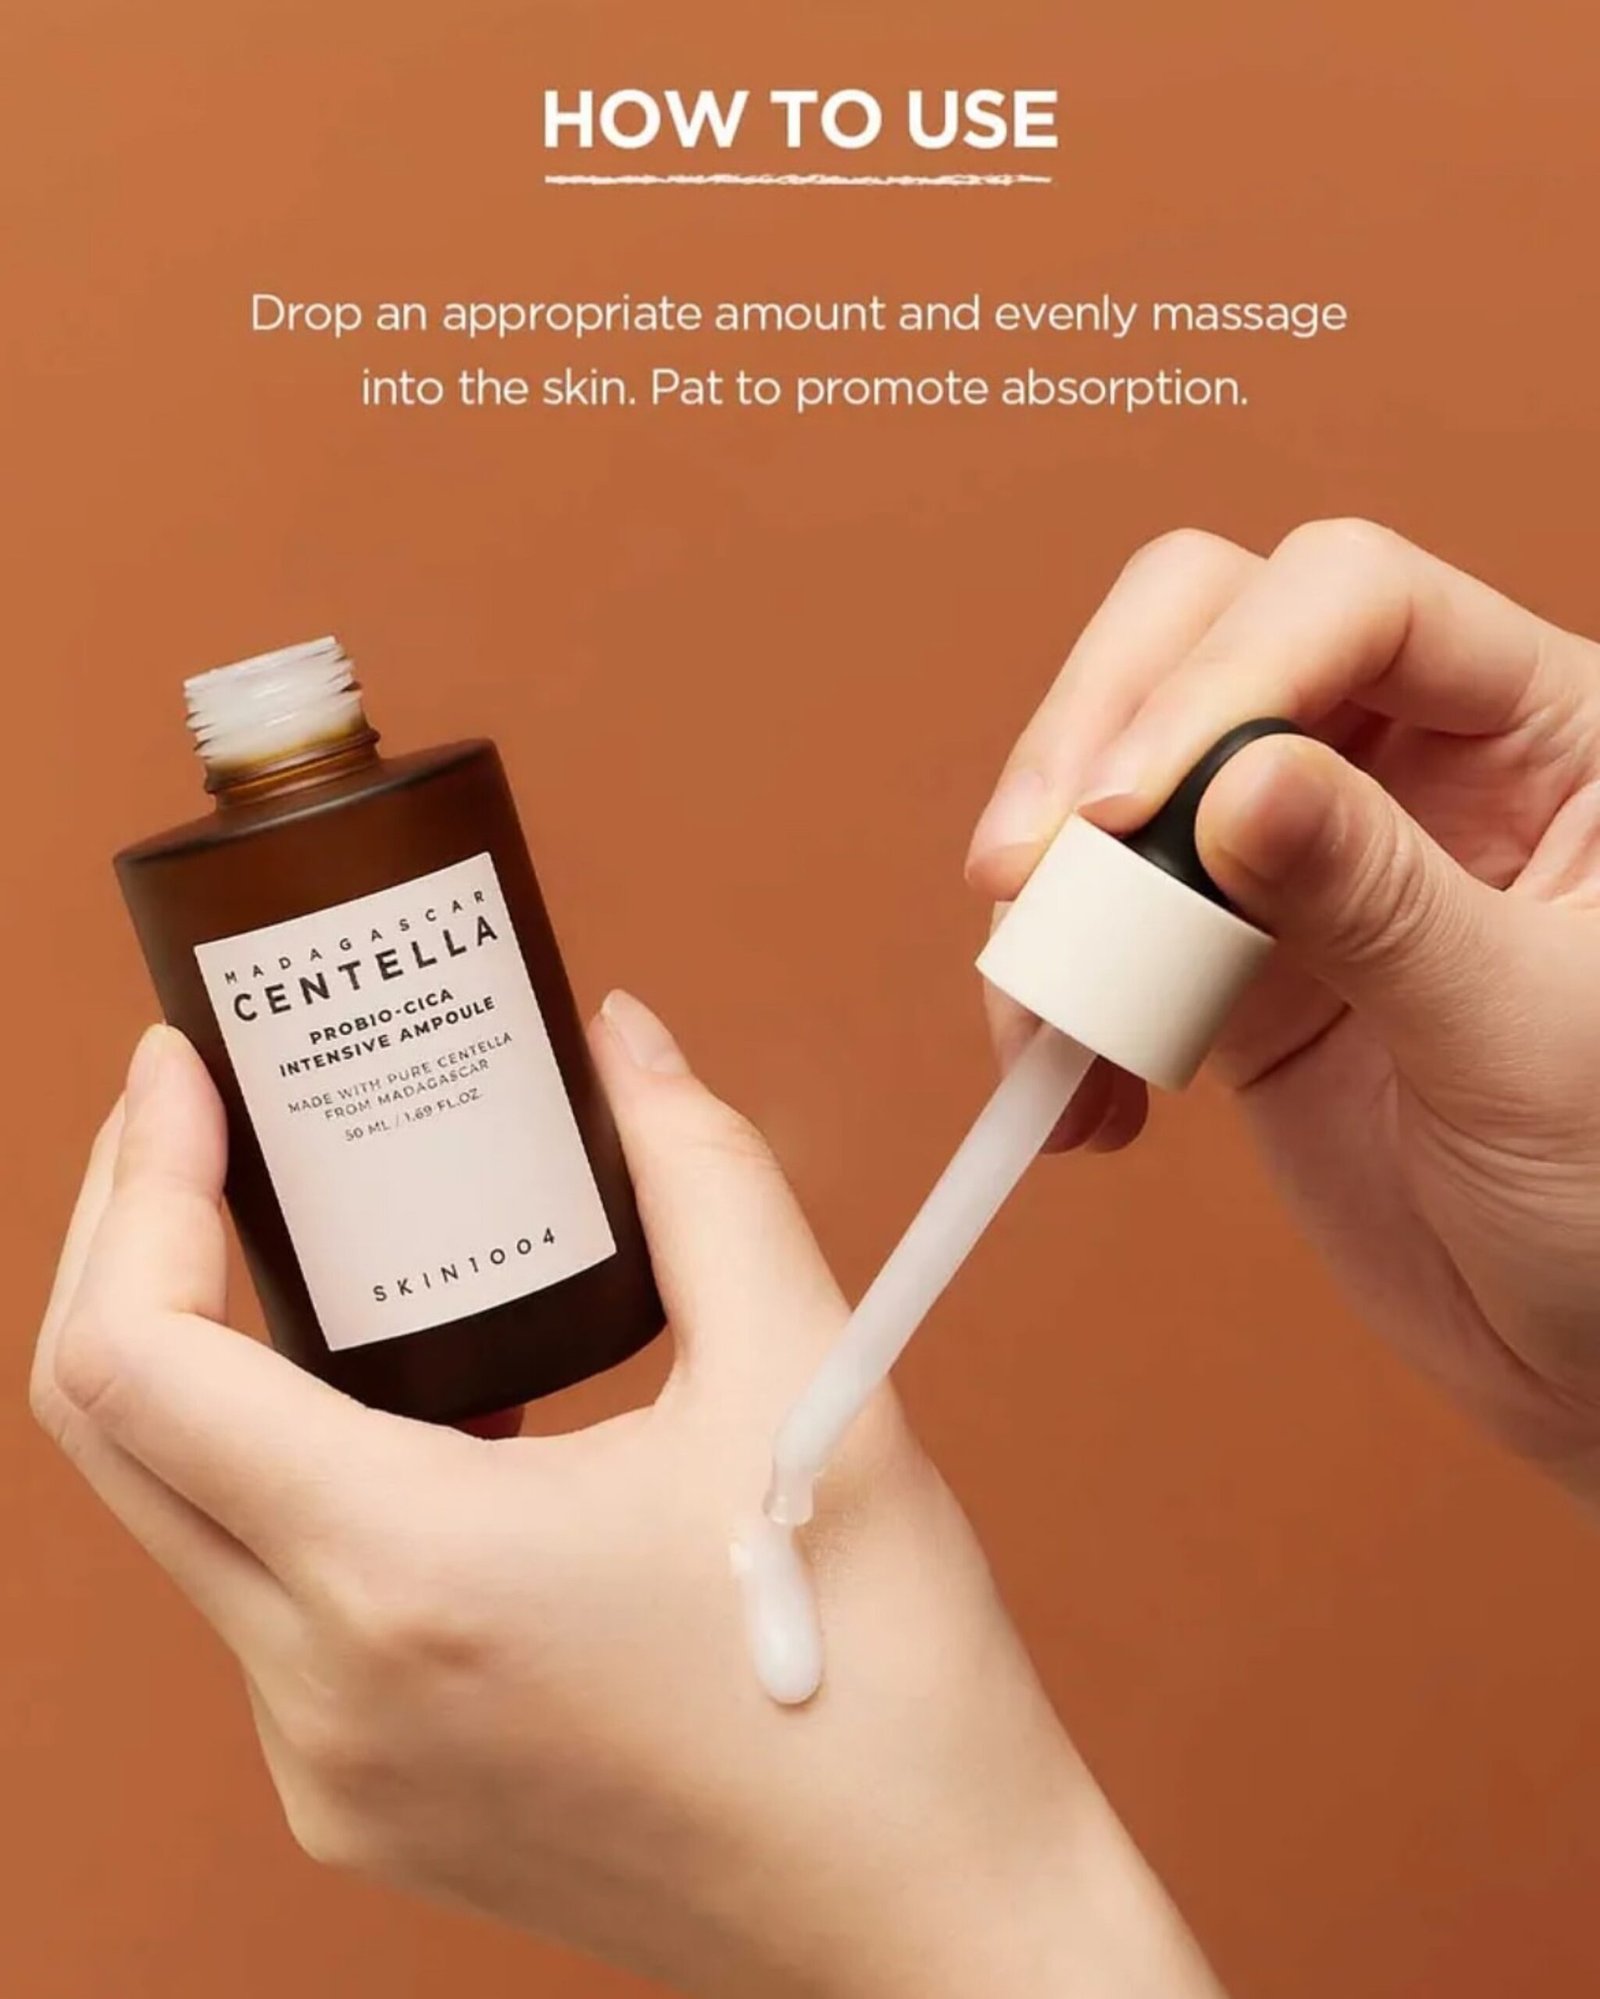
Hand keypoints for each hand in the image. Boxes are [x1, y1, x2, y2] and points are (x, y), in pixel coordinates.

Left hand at [33, 1006, 1220, 1998]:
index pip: (133, 1364)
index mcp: (406, 1576)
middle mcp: (323, 1691)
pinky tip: (420, 1407)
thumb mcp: (808, 1380)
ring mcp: (331, 1767)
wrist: (929, 1919)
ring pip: (189, 1520)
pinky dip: (296, 1475)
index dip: (136, 1189)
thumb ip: (700, 1174)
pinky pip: (268, 1605)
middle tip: (216, 1126)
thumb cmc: (879, 1684)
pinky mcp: (370, 1797)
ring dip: (223, 1366)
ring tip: (327, 1244)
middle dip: (142, 1249)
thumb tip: (624, 1046)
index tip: (188, 1074)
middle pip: (118, 1436)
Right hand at [967, 520, 1599, 1501]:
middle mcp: (1416, 754)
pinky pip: (1101, 925)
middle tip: (1025, 878)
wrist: (1597, 1358)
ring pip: (1124, 772)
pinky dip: (1054, 1000)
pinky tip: (1077, 1105)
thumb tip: (1232, 781)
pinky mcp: (1231, 956)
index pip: (1356, 598)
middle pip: (1204, 631)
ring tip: (1049, 1042)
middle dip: (1091, 743)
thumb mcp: (1532, 1043)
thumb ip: (1381, 901)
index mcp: (1548, 726)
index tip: (1127, 812)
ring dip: (1053, 893)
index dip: (1225, 675)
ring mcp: (1309, 852)